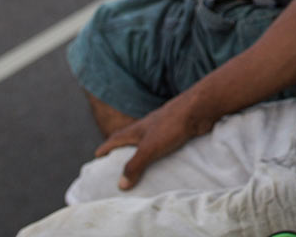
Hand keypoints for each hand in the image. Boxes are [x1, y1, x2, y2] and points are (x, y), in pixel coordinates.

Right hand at [94, 93, 212, 189]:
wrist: (199, 109)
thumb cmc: (172, 125)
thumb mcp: (149, 148)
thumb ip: (134, 166)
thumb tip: (121, 185)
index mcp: (135, 130)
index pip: (114, 139)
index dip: (105, 149)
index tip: (96, 158)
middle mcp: (147, 128)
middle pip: (129, 141)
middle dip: (122, 153)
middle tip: (116, 168)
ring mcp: (162, 129)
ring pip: (147, 144)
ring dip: (142, 155)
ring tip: (140, 172)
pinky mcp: (176, 133)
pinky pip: (163, 147)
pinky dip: (159, 156)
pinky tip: (163, 166)